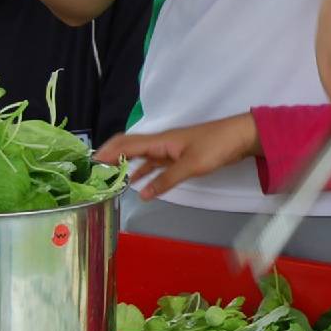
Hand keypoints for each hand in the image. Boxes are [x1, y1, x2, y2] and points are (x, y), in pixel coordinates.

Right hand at [95, 114, 258, 199]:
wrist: (242, 137)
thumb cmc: (217, 146)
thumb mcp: (191, 165)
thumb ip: (166, 179)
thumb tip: (141, 194)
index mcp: (161, 140)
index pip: (127, 143)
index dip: (107, 151)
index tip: (89, 162)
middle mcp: (162, 142)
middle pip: (131, 147)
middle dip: (112, 157)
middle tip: (94, 171)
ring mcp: (171, 149)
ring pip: (142, 156)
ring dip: (126, 165)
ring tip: (110, 179)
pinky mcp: (181, 156)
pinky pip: (156, 163)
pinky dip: (145, 172)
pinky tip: (138, 183)